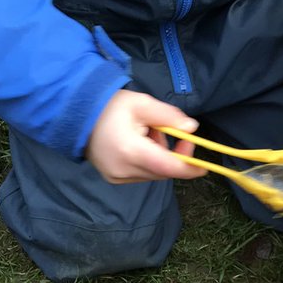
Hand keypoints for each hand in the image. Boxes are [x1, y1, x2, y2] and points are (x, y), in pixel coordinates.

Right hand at [86, 90, 203, 183]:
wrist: (78, 115)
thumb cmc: (110, 107)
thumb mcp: (142, 103)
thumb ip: (169, 116)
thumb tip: (191, 129)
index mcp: (131, 151)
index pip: (168, 167)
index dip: (188, 168)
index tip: (204, 166)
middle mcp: (124, 170)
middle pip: (162, 171)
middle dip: (173, 155)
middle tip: (172, 132)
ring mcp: (117, 177)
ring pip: (153, 173)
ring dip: (159, 157)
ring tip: (148, 133)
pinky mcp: (114, 178)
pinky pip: (141, 174)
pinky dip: (147, 162)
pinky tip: (138, 144)